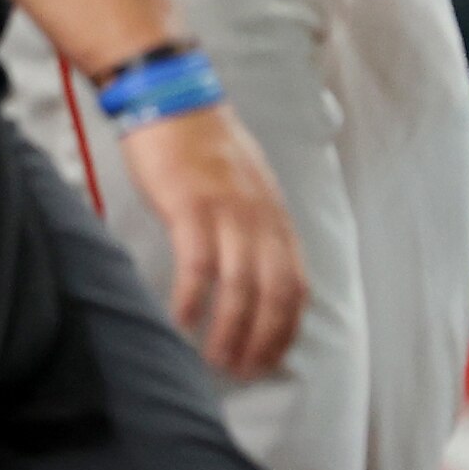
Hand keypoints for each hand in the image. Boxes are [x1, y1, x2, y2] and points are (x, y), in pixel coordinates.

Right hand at [122, 105, 306, 381]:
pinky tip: (181, 322)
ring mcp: (228, 210)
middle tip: (244, 371)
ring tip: (216, 360)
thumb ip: (254, 228)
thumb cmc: (204, 147)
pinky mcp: (191, 204)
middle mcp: (260, 217)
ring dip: (230, 329)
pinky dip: (193, 298)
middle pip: (274, 292)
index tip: (269, 358)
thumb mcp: (246, 188)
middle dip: (262, 339)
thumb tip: (255, 273)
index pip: (295, 284)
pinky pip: (198, 262)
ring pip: (241, 284)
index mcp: (275, 216)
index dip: (285, 328)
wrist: (173, 98)